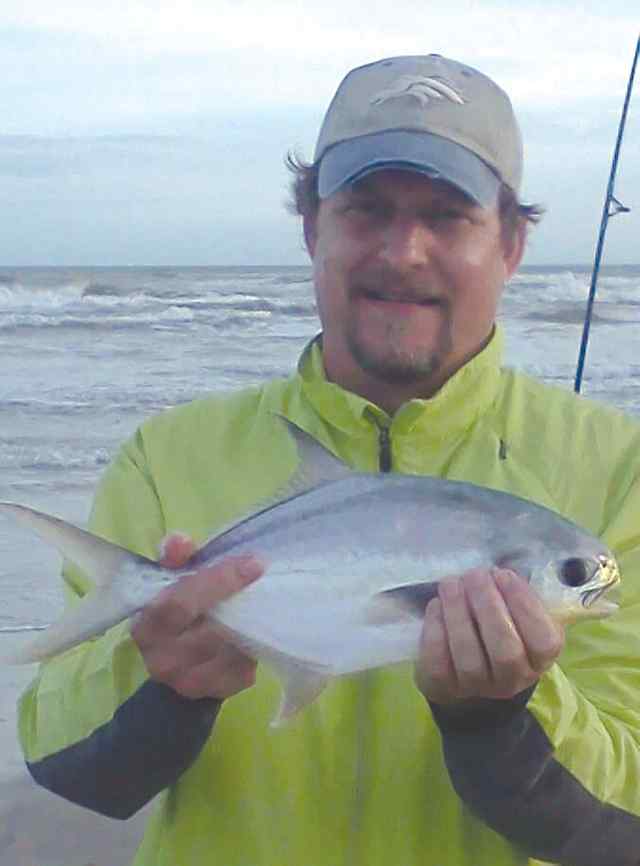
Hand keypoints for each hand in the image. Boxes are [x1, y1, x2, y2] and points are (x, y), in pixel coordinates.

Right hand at [131, 533, 262, 699]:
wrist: (176, 664)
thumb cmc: (177, 610)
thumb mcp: (170, 581)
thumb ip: (175, 559)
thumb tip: (179, 541)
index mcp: (147, 627)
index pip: (180, 603)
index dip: (217, 581)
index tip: (252, 563)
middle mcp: (163, 660)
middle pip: (211, 629)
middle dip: (240, 600)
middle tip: (263, 575)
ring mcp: (190, 681)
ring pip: (231, 648)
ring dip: (249, 623)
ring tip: (260, 600)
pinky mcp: (216, 692)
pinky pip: (244, 667)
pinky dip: (253, 646)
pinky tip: (256, 629)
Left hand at [414, 567, 564, 705]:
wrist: (467, 672)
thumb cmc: (499, 629)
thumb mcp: (519, 614)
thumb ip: (519, 596)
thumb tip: (501, 571)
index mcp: (539, 659)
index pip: (544, 640)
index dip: (524, 605)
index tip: (504, 574)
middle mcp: (513, 679)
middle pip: (505, 650)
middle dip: (488, 606)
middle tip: (474, 575)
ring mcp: (478, 687)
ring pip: (469, 656)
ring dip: (458, 613)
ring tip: (451, 584)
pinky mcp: (444, 686)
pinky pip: (439, 662)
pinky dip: (436, 630)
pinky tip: (435, 605)